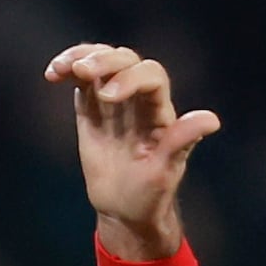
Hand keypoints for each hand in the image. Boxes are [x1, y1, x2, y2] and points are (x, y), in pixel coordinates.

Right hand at [44, 42, 220, 261]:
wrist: (124, 208)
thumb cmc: (149, 194)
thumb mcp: (164, 172)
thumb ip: (181, 142)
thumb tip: (212, 121)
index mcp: (160, 111)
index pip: (151, 76)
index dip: (131, 78)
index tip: (108, 96)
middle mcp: (139, 99)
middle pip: (126, 60)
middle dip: (104, 60)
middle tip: (81, 71)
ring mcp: (113, 101)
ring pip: (103, 62)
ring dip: (83, 57)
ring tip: (62, 68)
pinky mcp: (91, 109)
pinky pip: (82, 81)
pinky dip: (68, 70)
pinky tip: (53, 74)